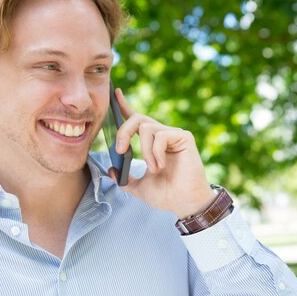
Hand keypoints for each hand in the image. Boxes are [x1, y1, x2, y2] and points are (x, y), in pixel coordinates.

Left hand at [108, 88, 215, 218]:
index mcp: (151, 143)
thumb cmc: (167, 194)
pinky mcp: (183, 137)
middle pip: (137, 119)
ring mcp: (173, 135)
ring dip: (144, 151)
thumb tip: (111, 170)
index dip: (125, 105)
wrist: (184, 203)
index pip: (136, 119)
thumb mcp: (139, 187)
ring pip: (147, 128)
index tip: (115, 92)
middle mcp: (161, 135)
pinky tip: (162, 165)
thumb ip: (124, 179)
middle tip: (120, 151)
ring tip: (153, 169)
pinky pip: (160, 136)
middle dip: (123, 132)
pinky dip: (156, 153)